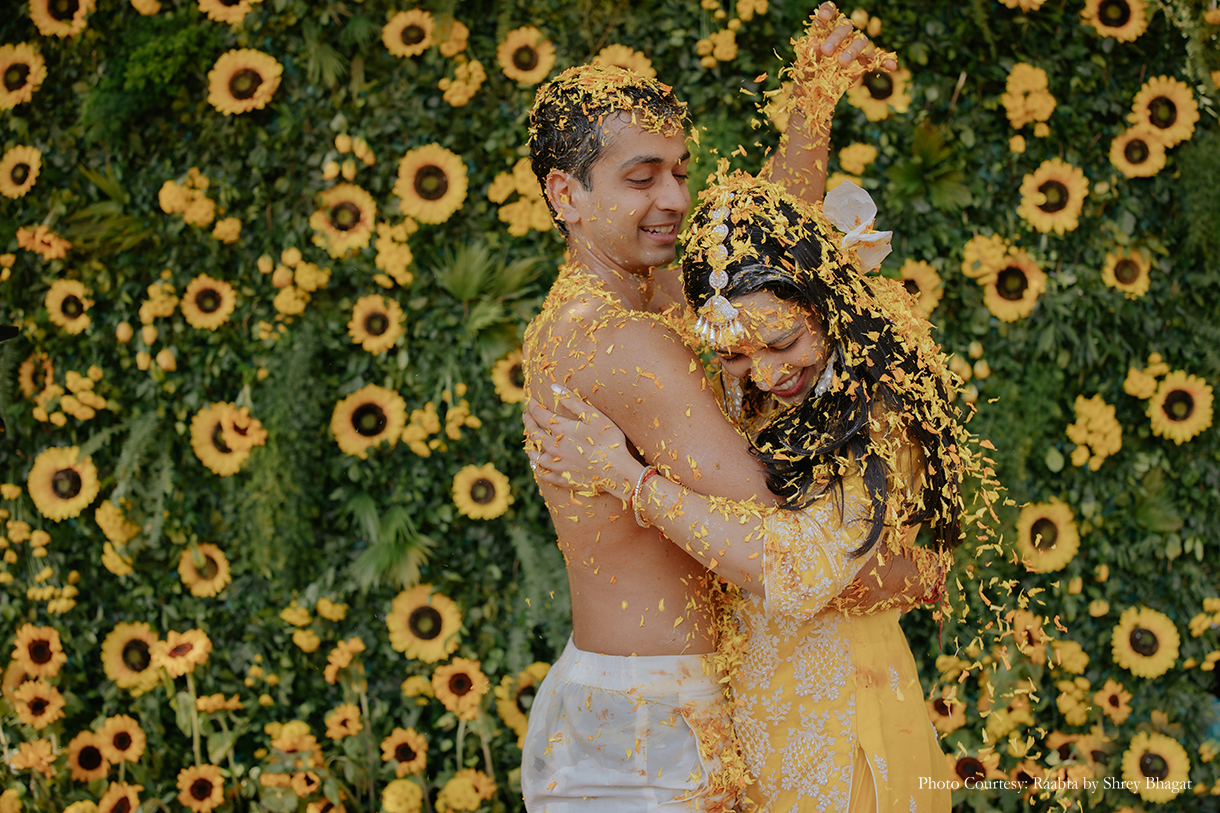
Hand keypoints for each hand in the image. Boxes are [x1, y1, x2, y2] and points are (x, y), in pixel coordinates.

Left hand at [522, 387, 642, 500]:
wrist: (616, 471)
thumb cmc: (609, 440)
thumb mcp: (593, 416)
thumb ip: (572, 401)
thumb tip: (554, 387)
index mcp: (560, 429)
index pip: (539, 414)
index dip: (532, 406)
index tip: (529, 400)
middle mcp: (553, 447)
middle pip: (533, 433)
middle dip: (528, 422)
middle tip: (525, 416)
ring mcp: (556, 465)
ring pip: (535, 456)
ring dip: (530, 446)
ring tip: (529, 442)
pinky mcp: (562, 479)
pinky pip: (543, 474)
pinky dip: (538, 467)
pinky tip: (538, 465)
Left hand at [790, 2, 898, 114]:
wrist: (815, 93)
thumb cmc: (807, 74)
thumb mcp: (805, 64)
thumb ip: (810, 53)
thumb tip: (814, 44)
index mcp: (824, 29)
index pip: (829, 11)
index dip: (828, 11)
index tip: (825, 18)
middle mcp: (840, 34)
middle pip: (844, 27)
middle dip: (836, 37)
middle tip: (826, 51)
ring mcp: (852, 47)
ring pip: (859, 41)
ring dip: (852, 50)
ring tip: (842, 63)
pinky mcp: (861, 62)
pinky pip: (875, 59)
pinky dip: (884, 61)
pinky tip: (892, 66)